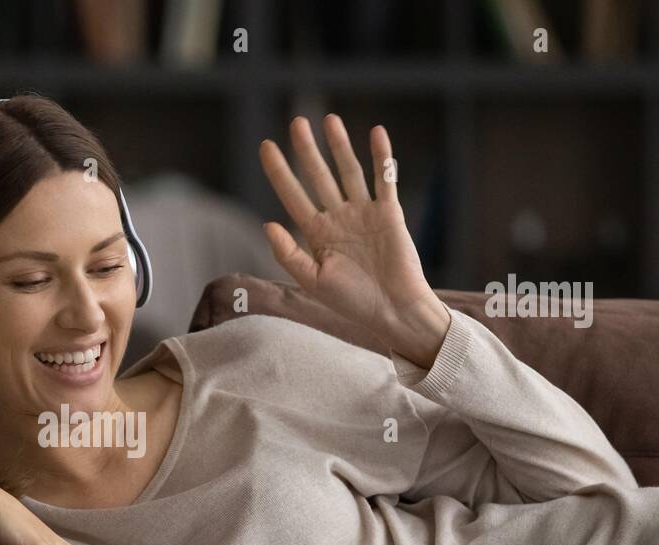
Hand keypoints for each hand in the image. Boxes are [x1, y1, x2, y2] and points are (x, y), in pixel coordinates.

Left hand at [258, 114, 450, 367]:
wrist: (392, 310)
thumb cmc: (352, 302)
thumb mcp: (313, 281)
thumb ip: (288, 254)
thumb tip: (267, 223)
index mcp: (317, 234)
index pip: (293, 195)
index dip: (279, 171)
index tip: (266, 146)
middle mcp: (338, 218)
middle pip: (319, 176)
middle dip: (307, 150)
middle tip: (296, 122)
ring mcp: (364, 213)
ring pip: (349, 171)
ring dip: (340, 146)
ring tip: (329, 120)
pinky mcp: (389, 212)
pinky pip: (384, 179)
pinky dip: (381, 157)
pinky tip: (376, 133)